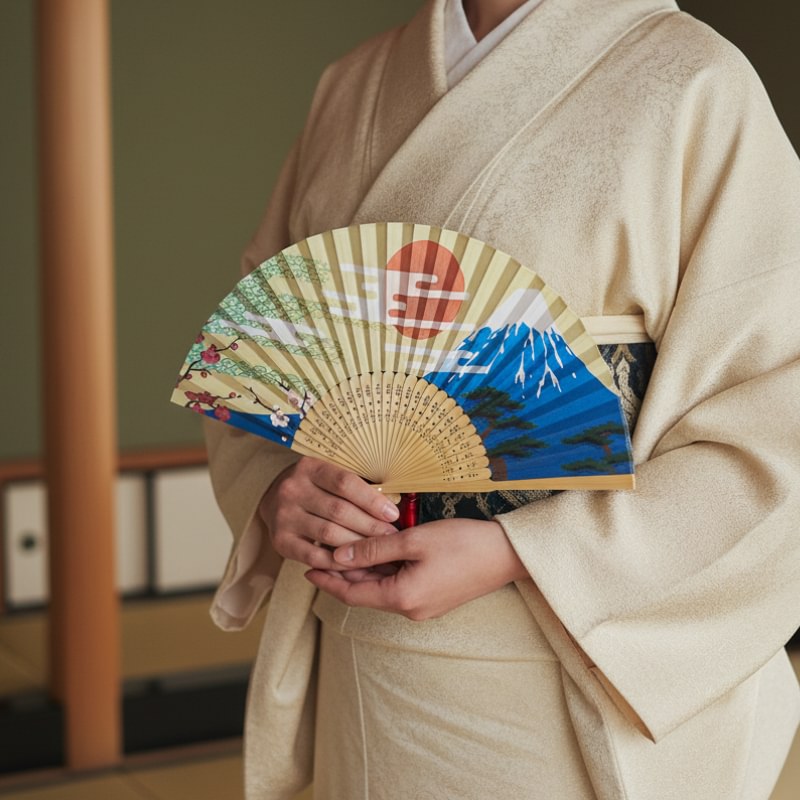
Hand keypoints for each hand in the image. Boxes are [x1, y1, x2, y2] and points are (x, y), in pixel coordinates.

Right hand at [259, 457, 398, 571]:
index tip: (392, 514)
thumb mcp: (329, 475)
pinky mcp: (280, 541)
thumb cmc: (314, 487)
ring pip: (329, 534)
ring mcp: (284, 516)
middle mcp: (292, 490)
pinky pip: (314, 556)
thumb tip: (393, 502)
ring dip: (358, 544)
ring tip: (379, 549)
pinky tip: (356, 563)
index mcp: (308, 467)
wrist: (272, 500)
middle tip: (391, 536)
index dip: (372, 500)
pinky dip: (338, 561)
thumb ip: (356, 485)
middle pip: (339, 511)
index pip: (345, 483)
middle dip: (370, 525)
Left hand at [304, 518, 528, 619]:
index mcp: (401, 598)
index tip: (305, 568)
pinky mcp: (433, 598)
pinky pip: (398, 586)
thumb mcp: (414, 540)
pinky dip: (382, 571)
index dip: (327, 581)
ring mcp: (423, 606)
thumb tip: (340, 556)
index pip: (351, 594)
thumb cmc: (464, 543)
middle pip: (364, 593)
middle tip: (318, 554)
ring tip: (341, 550)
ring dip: (362, 571)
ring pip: (381, 588)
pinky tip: (375, 553)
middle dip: (341, 575)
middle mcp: (410, 610)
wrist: (507, 555)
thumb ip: (374, 548)